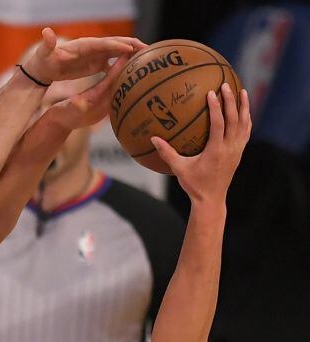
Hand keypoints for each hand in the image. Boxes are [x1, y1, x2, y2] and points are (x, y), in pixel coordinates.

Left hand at [22, 28, 143, 84]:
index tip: (130, 48)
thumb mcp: (43, 52)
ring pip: (117, 53)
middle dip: (131, 45)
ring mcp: (95, 55)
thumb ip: (47, 43)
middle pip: (115, 44)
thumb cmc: (43, 60)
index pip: (103, 43)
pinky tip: (132, 72)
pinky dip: (123, 66)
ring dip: (131, 54)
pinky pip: (112, 64)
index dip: (116, 45)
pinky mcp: (94, 64)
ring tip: (146, 59)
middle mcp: (92, 47)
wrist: (43, 67)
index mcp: (83, 45)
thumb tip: (46, 32)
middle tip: (147, 49)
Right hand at [47, 52, 133, 129]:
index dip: (118, 67)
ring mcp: (106, 108)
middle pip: (120, 84)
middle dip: (128, 69)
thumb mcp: (65, 108)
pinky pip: (116, 91)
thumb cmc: (60, 115)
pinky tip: (127, 72)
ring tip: (136, 59)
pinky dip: (122, 81)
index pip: (109, 82)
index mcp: (93, 102)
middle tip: (138, 53)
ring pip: (120, 88)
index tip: (126, 53)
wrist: (59, 125)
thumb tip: (78, 101)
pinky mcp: (105, 108)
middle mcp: (103, 106)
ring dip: (128, 74)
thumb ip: (73, 104)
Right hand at [152, 84, 251, 202]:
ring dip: (244, 107)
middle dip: (231, 101)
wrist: (212, 199)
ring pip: (244, 123)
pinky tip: (244, 110)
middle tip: (226, 85)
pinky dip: (246, 118)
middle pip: (234, 119)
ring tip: (242, 91)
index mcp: (216, 150)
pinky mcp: (240, 152)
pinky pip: (246, 131)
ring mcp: (237, 149)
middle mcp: (230, 148)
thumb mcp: (179, 169)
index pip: (219, 124)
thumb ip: (166, 153)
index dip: (216, 107)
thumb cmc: (194, 184)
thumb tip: (153, 139)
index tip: (212, 93)